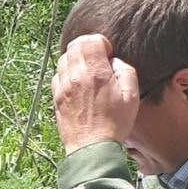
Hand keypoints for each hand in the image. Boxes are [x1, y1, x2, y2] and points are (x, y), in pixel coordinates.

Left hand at [52, 34, 139, 153]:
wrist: (92, 147)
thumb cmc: (114, 123)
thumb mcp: (131, 94)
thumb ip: (125, 70)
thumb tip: (113, 61)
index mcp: (95, 73)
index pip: (88, 40)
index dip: (100, 42)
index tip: (108, 53)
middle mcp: (75, 77)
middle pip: (73, 46)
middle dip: (86, 47)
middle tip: (98, 59)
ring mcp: (62, 88)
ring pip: (62, 60)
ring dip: (75, 60)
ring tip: (88, 71)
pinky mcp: (56, 98)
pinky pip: (57, 76)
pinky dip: (66, 74)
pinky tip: (78, 83)